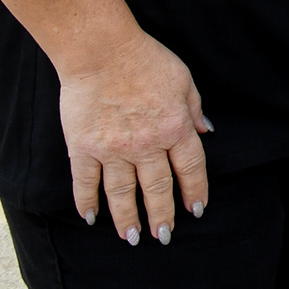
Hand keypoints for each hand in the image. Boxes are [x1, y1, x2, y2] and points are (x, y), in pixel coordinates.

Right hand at [59, 31, 210, 243]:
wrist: (101, 50)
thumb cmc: (146, 60)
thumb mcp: (184, 80)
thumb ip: (194, 109)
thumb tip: (205, 132)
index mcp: (175, 127)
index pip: (190, 169)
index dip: (194, 192)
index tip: (195, 210)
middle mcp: (147, 144)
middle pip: (157, 188)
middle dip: (162, 216)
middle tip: (163, 236)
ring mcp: (113, 148)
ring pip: (122, 193)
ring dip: (127, 219)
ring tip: (132, 238)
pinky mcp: (83, 147)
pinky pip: (85, 182)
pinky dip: (87, 202)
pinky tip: (91, 218)